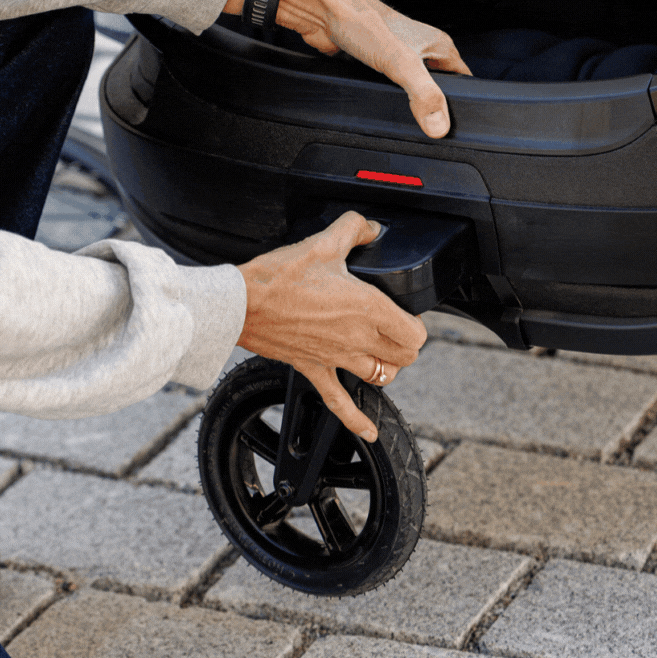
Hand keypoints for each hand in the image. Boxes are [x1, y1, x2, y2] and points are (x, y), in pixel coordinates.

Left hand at [224, 0, 471, 137]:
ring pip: (412, 87)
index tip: (455, 122)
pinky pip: (389, 87)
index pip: (464, 78)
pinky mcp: (376, 63)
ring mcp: (398, 55)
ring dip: (409, 103)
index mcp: (437, 45)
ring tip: (406, 118)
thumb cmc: (361, 21)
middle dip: (434, 107)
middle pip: (439, 86)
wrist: (323, 12)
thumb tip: (439, 124)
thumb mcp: (401, 64)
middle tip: (427, 126)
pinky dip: (387, 98)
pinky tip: (381, 104)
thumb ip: (423, 95)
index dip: (462, 101)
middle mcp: (420, 48)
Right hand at [237, 212, 427, 440]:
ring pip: (381, 377)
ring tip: (382, 356)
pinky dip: (357, 420)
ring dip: (387, 368)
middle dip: (406, 345)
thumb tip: (370, 226)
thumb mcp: (322, 243)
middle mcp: (358, 339)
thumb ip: (354, 229)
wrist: (240, 303)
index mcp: (368, 308)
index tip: (405, 312)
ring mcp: (337, 358)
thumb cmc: (278, 276)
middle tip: (397, 331)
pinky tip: (369, 431)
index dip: (416, 323)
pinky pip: (340, 404)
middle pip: (404, 357)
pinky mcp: (314, 369)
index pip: (415, 332)